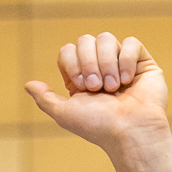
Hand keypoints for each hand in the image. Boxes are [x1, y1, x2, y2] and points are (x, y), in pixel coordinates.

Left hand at [26, 32, 171, 171]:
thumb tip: (28, 84)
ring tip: (114, 86)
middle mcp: (101, 67)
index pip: (68, 50)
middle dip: (89, 63)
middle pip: (85, 40)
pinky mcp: (142, 63)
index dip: (72, 63)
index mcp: (82, 76)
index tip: (82, 87)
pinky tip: (128, 81)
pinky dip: (126, 60)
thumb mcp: (64, 114)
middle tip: (97, 88)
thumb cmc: (99, 126)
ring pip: (106, 38)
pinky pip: (130, 43)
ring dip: (107, 63)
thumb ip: (45, 98)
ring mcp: (122, 63)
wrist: (131, 132)